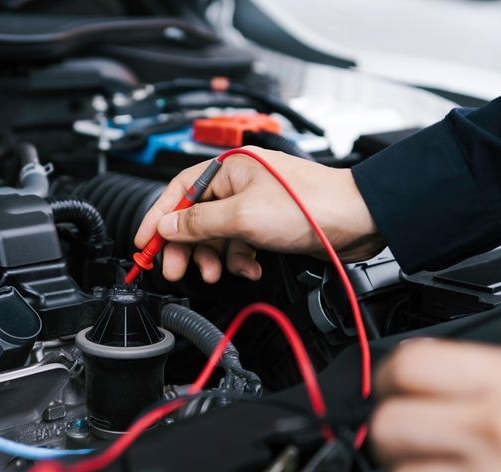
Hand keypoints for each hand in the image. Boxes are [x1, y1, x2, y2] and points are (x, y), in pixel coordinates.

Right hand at [132, 146, 383, 282]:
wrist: (357, 220)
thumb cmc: (309, 205)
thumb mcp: (242, 217)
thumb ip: (199, 223)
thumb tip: (166, 226)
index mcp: (228, 168)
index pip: (178, 190)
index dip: (157, 218)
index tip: (143, 243)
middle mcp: (239, 182)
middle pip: (195, 216)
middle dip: (186, 246)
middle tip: (175, 270)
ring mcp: (254, 204)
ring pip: (218, 234)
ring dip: (215, 257)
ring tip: (217, 273)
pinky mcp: (269, 223)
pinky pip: (240, 243)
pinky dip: (241, 259)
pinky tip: (250, 267)